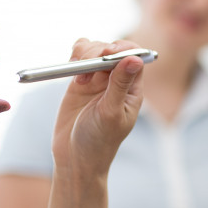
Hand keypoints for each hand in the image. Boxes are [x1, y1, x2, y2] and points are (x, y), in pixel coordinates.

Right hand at [51, 39, 143, 176]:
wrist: (75, 158)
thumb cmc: (99, 141)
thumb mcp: (111, 113)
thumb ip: (120, 85)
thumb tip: (135, 59)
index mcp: (132, 89)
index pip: (133, 56)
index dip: (121, 49)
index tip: (107, 53)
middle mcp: (116, 81)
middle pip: (111, 49)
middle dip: (98, 51)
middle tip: (87, 66)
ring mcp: (97, 80)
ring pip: (94, 49)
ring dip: (85, 53)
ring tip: (78, 75)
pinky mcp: (79, 81)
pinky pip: (79, 57)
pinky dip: (74, 56)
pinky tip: (72, 69)